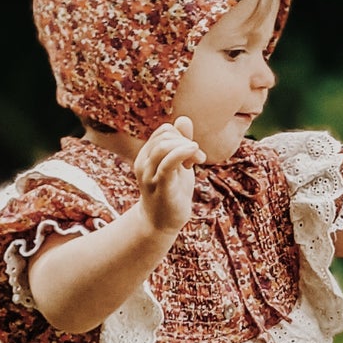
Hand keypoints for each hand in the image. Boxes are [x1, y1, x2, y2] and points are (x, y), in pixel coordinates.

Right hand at [134, 118, 205, 234]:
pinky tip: (195, 152)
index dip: (182, 136)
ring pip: (164, 146)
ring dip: (187, 148)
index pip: (164, 131)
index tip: (193, 152)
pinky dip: (182, 153)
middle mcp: (144, 163)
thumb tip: (184, 119)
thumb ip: (181, 143)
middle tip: (198, 159)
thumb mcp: (178, 164)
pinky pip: (168, 164)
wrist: (162, 223)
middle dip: (186, 141)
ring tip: (197, 160)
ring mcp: (150, 176)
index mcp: (147, 155)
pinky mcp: (161, 187)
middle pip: (165, 136)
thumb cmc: (172, 192)